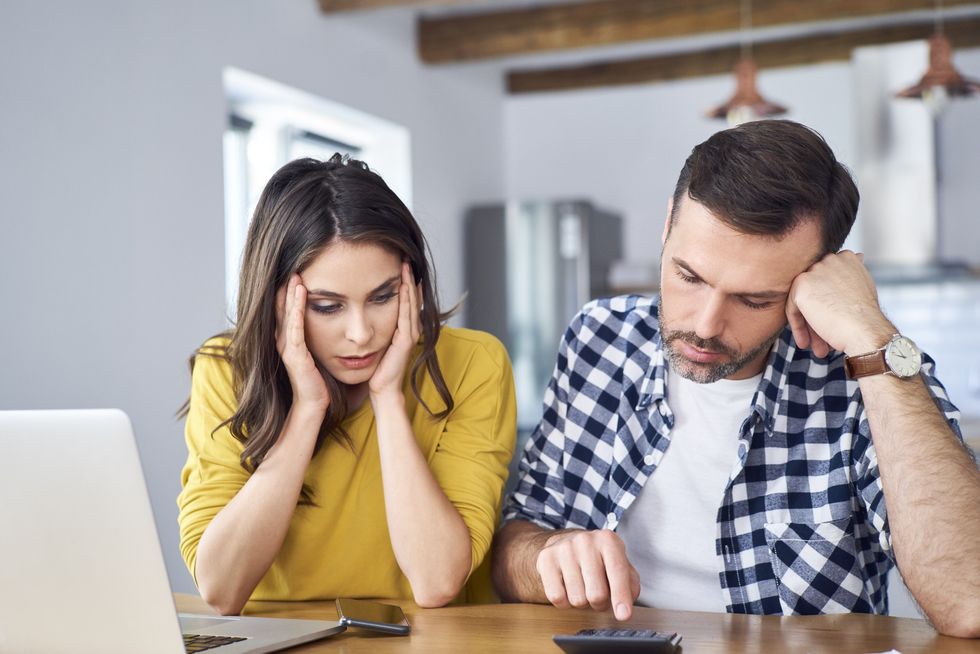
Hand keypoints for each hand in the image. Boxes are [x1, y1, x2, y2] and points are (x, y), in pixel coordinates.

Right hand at [275, 274, 328, 409]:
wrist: (314, 403)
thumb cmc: (317, 379)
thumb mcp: (315, 352)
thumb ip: (315, 336)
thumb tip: (327, 320)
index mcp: (289, 339)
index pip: (286, 310)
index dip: (289, 292)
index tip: (296, 273)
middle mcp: (284, 340)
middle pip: (283, 308)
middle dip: (287, 288)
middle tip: (293, 267)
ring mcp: (287, 347)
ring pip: (287, 314)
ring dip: (291, 294)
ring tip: (296, 276)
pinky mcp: (294, 354)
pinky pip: (295, 327)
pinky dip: (297, 310)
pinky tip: (300, 295)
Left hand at [369, 262, 421, 398]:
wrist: (381, 389)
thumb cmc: (376, 367)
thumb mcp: (376, 341)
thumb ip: (375, 326)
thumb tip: (364, 310)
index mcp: (401, 327)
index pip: (405, 299)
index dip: (403, 281)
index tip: (398, 262)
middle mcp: (409, 329)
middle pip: (410, 297)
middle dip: (408, 277)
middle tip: (405, 257)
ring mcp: (409, 334)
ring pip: (410, 303)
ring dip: (408, 283)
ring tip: (405, 265)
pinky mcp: (405, 341)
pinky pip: (406, 316)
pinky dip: (406, 300)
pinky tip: (403, 286)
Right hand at [536, 529, 640, 620]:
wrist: (564, 544)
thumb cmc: (597, 559)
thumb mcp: (619, 565)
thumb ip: (629, 584)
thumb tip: (624, 606)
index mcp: (608, 540)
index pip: (617, 572)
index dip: (621, 597)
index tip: (623, 615)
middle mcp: (585, 540)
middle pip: (597, 594)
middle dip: (600, 604)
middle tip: (598, 595)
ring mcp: (563, 549)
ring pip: (577, 599)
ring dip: (582, 602)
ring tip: (582, 587)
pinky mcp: (545, 559)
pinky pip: (557, 598)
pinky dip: (565, 602)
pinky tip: (567, 588)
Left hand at [785, 251, 894, 356]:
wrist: (866, 331)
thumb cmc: (867, 318)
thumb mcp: (862, 288)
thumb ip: (851, 274)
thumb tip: (857, 257)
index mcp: (846, 258)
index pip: (826, 281)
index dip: (828, 302)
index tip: (834, 319)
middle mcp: (830, 259)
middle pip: (814, 291)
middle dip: (818, 316)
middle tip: (824, 339)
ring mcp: (815, 271)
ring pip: (803, 301)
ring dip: (809, 325)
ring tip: (818, 347)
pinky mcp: (801, 285)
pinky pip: (792, 308)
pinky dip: (798, 326)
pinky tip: (805, 343)